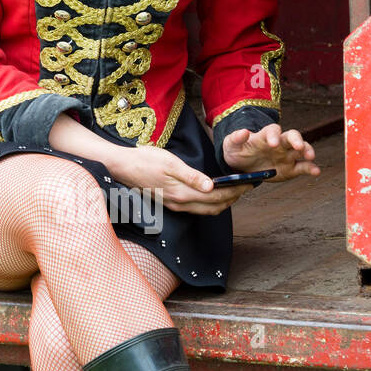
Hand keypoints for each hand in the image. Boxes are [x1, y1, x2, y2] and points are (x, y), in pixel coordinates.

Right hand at [108, 145, 245, 215]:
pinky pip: (196, 208)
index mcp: (182, 193)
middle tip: (246, 187)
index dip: (235, 191)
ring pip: (206, 210)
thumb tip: (211, 187)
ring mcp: (175, 205)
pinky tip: (213, 193)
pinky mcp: (171, 203)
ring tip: (235, 190)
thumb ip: (191, 176)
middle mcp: (180, 203)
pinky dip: (210, 203)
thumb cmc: (145, 160)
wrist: (122, 167)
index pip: (217, 197)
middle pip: (214, 207)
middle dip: (233, 198)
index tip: (248, 183)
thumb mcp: (170, 162)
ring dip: (223, 202)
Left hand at [222, 124, 320, 179]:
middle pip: (292, 136)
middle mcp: (280, 143)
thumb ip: (236, 138)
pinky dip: (311, 168)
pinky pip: (303, 167)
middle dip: (297, 140)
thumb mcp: (231, 144)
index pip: (273, 131)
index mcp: (265, 136)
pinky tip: (316, 172)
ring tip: (310, 157)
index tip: (273, 143)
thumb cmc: (237, 151)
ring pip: (301, 150)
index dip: (274, 135)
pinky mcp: (291, 168)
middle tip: (299, 147)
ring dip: (307, 151)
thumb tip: (244, 132)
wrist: (242, 166)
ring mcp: (287, 155)